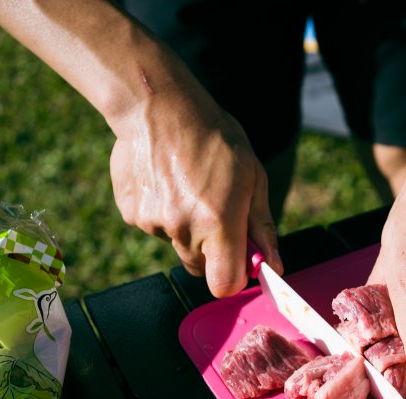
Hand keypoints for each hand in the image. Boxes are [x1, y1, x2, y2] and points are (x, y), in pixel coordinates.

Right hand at [108, 86, 282, 296]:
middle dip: (210, 248)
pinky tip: (165, 179)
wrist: (158, 106)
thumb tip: (274, 266)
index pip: (223, 284)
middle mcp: (183, 228)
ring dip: (185, 225)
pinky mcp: (131, 214)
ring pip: (176, 243)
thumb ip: (261, 227)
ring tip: (187, 184)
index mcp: (218, 222)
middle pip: (199, 266)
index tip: (238, 263)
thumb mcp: (253, 177)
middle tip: (213, 208)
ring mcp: (152, 223)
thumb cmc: (214, 138)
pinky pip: (153, 226)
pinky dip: (161, 211)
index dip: (232, 278)